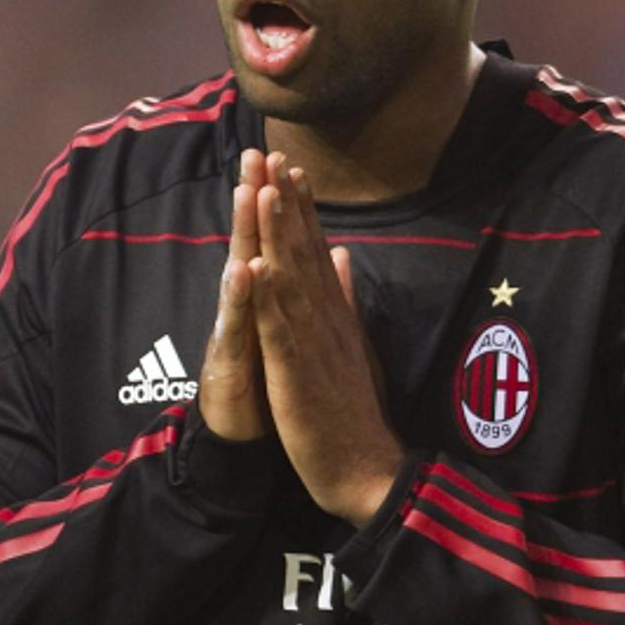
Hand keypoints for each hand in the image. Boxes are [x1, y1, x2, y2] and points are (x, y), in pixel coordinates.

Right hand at [197, 150, 268, 440]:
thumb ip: (294, 291)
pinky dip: (240, 298)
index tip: (287, 158)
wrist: (242, 437)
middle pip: (250, 242)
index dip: (280, 202)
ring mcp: (234, 328)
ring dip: (243, 233)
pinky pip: (235, 325)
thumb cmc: (264, 381)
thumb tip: (309, 257)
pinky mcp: (228, 359)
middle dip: (253, 197)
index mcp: (266, 298)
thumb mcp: (284, 331)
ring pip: (238, 273)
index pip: (274, 241)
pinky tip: (243, 270)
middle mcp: (245, 305)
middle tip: (256, 154)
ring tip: (248, 192)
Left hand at [249, 153, 402, 525]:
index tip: (289, 167)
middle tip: (274, 155)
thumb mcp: (353, 345)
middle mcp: (326, 320)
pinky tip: (257, 267)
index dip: (300, 209)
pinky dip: (268, 298)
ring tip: (266, 189)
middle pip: (303, 253)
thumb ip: (346, 298)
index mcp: (335, 314)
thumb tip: (343, 254)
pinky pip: (279, 331)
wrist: (367, 469)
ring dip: (278, 234)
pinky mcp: (297, 375)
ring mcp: (313, 345)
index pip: (315, 251)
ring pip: (291, 280)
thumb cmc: (354, 411)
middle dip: (286, 203)